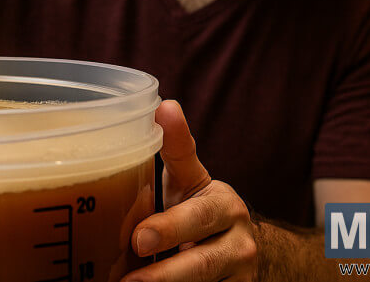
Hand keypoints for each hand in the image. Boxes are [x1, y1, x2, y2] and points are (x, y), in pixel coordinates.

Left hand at [122, 100, 257, 281]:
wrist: (238, 248)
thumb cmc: (199, 208)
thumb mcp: (190, 179)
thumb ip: (176, 148)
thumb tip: (164, 105)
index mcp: (227, 207)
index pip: (201, 217)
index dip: (171, 229)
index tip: (139, 239)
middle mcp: (240, 245)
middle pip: (203, 264)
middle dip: (164, 274)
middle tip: (128, 280)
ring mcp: (240, 279)